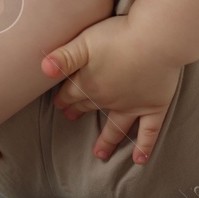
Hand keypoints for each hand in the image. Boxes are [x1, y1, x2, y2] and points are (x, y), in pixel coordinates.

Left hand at [42, 13, 182, 164]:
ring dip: (106, 140)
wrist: (156, 39)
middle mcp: (109, 100)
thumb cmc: (119, 36)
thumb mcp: (84, 41)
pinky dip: (144, 147)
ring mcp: (133, 106)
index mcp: (90, 84)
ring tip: (99, 154)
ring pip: (116, 127)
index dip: (63, 98)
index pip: (70, 94)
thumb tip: (42, 69)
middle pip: (90, 107)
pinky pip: (149, 132)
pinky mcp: (154, 107)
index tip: (59, 104)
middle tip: (71, 117)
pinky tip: (139, 161)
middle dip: (79, 111)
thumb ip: (63, 56)